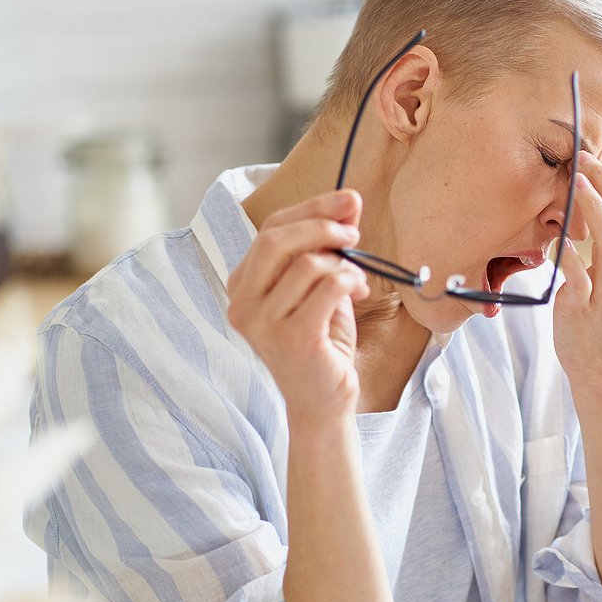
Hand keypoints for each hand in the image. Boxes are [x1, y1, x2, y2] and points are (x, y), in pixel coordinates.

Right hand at [226, 189, 370, 421]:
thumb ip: (329, 245)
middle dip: (323, 226)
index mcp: (242, 286)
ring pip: (308, 264)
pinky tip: (359, 292)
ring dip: (344, 264)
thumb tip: (350, 200)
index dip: (312, 208)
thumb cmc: (321, 342)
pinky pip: (327, 287)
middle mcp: (242, 304)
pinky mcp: (292, 338)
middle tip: (354, 234)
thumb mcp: (321, 285)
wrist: (323, 401)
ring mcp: (263, 323)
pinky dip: (350, 280)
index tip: (348, 200)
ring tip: (356, 281)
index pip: (270, 229)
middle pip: (277, 239)